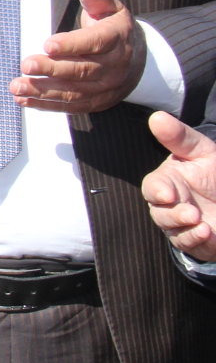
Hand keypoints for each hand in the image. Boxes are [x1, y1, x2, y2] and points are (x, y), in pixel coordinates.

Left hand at [11, 0, 142, 112]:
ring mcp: (105, 88)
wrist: (140, 61)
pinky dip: (46, 105)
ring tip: (17, 86)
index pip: (94, 43)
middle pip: (81, 69)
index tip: (47, 44)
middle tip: (26, 65)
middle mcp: (113, 66)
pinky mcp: (96, 102)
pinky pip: (71, 106)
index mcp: (116, 39)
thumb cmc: (114, 29)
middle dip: (52, 69)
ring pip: (74, 91)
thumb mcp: (110, 8)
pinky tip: (24, 100)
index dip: (71, 45)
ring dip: (43, 91)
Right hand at [142, 112, 215, 262]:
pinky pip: (188, 245)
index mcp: (166, 182)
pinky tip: (208, 233)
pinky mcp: (194, 241)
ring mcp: (180, 225)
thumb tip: (157, 117)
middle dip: (173, 214)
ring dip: (186, 230)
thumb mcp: (202, 151)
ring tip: (203, 224)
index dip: (157, 192)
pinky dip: (196, 241)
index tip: (168, 194)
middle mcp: (169, 205)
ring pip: (172, 231)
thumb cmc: (213, 171)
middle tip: (192, 212)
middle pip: (159, 213)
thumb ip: (179, 137)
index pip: (152, 188)